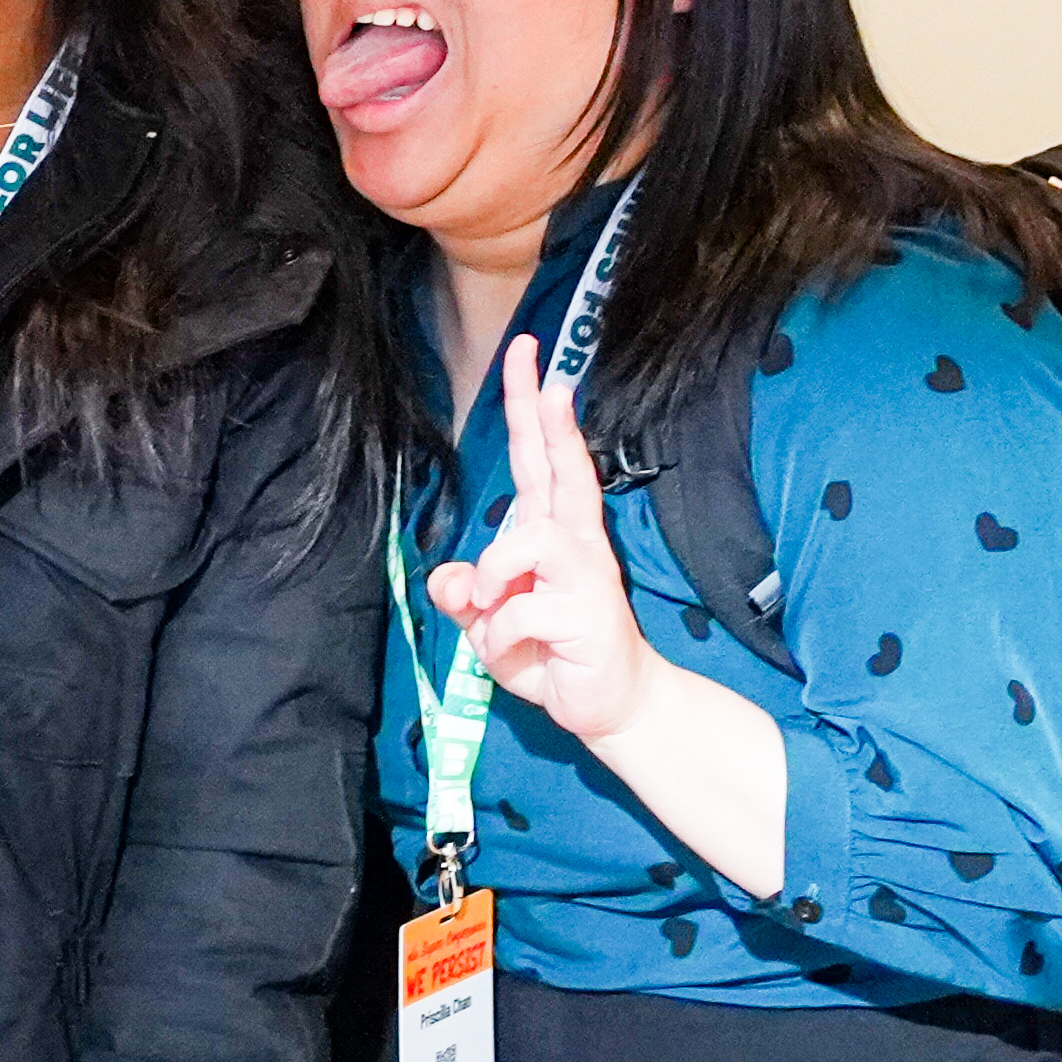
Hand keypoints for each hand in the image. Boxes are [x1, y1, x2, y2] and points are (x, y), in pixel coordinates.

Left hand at [426, 338, 670, 749]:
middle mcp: (574, 542)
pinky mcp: (586, 613)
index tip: (529, 354)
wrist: (611, 707)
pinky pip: (516, 612)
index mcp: (552, 533)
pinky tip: (523, 655)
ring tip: (497, 616)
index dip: (532, 410)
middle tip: (530, 355)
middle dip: (539, 412)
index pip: (540, 460)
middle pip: (556, 466)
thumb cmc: (550, 653)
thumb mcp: (490, 623)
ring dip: (493, 582)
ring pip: (523, 540)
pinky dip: (500, 640)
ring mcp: (585, 575)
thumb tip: (450, 580)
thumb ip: (464, 595)